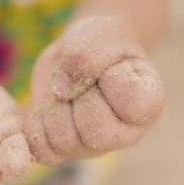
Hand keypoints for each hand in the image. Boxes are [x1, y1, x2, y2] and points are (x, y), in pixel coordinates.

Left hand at [24, 16, 164, 164]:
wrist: (79, 49)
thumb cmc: (103, 42)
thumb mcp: (101, 33)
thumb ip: (88, 56)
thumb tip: (62, 92)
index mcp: (148, 105)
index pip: (132, 104)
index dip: (110, 79)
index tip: (111, 67)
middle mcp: (125, 134)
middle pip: (95, 131)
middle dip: (78, 95)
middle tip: (83, 80)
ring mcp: (93, 147)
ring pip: (64, 141)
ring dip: (55, 107)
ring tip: (66, 91)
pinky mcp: (63, 151)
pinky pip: (41, 150)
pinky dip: (35, 122)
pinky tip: (47, 104)